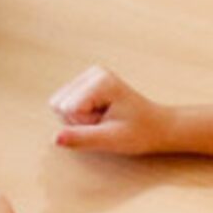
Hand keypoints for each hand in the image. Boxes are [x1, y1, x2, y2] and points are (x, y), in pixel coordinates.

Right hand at [48, 64, 176, 154]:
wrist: (157, 126)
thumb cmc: (140, 132)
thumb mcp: (111, 140)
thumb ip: (82, 138)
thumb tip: (55, 138)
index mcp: (101, 81)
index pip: (68, 109)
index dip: (84, 124)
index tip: (109, 123)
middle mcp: (93, 72)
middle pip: (59, 105)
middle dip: (80, 121)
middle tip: (106, 122)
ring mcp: (88, 76)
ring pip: (58, 105)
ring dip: (79, 119)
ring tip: (105, 119)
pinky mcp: (85, 83)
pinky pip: (63, 104)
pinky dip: (79, 116)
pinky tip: (100, 115)